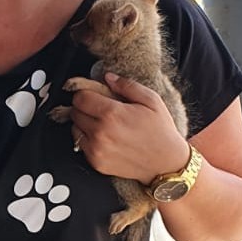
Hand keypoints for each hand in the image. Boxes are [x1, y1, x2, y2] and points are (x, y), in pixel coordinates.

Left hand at [68, 73, 189, 184]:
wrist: (166, 163)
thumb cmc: (161, 131)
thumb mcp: (151, 100)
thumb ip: (127, 85)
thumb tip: (107, 77)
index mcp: (112, 113)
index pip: (80, 97)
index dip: (86, 93)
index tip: (94, 94)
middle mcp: (101, 132)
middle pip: (75, 111)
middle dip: (84, 107)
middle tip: (99, 108)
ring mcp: (97, 149)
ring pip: (75, 128)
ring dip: (84, 123)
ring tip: (102, 123)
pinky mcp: (96, 163)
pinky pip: (80, 145)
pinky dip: (87, 139)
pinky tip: (104, 137)